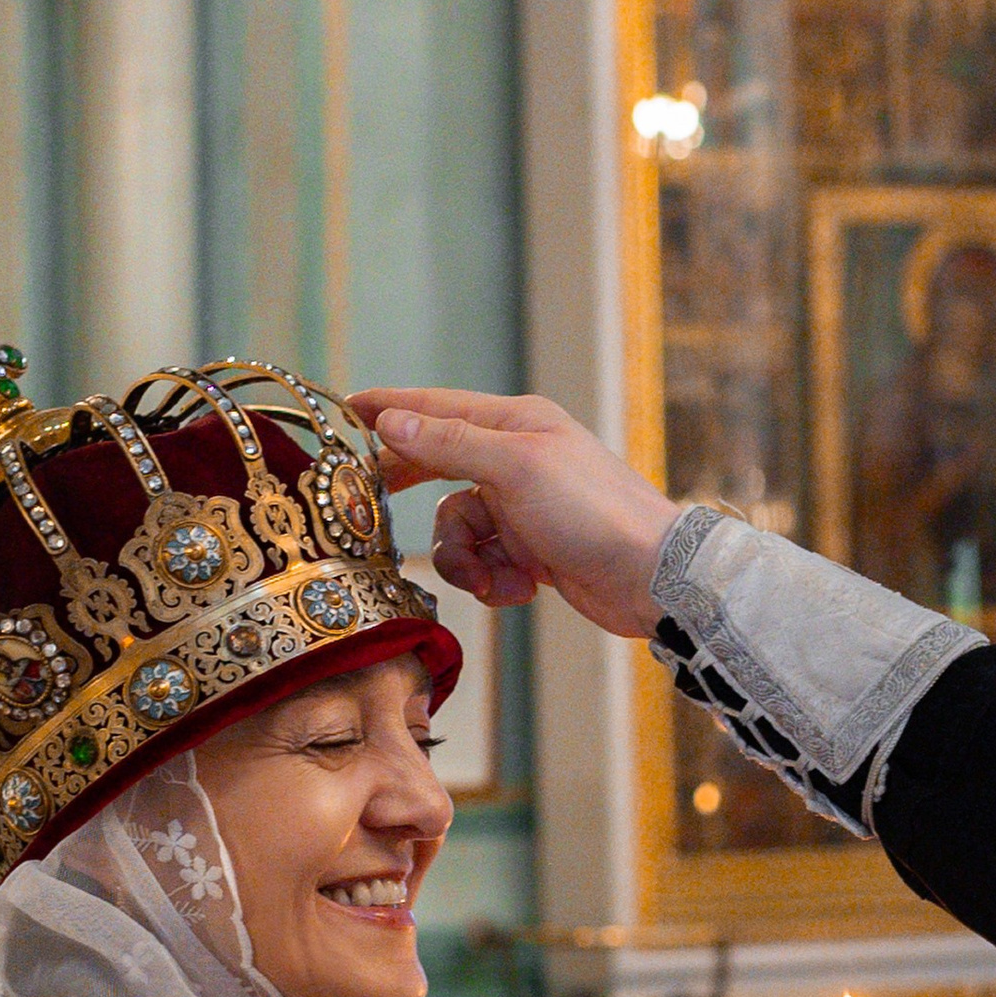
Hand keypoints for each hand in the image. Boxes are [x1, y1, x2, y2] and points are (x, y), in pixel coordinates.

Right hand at [349, 388, 681, 634]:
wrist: (651, 580)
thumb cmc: (593, 512)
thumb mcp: (515, 468)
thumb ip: (450, 445)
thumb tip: (391, 423)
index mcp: (514, 424)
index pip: (435, 408)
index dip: (388, 411)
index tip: (344, 412)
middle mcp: (515, 460)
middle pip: (438, 471)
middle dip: (417, 497)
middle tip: (376, 508)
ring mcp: (522, 509)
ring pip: (456, 529)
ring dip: (466, 559)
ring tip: (494, 576)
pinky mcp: (532, 553)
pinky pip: (485, 563)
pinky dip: (495, 581)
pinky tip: (523, 588)